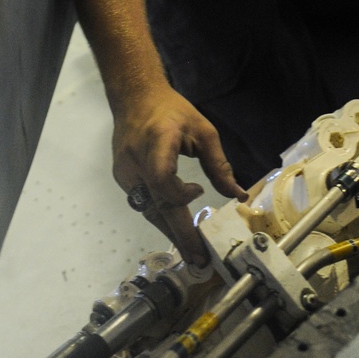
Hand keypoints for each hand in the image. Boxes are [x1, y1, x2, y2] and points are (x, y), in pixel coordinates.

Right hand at [112, 81, 245, 266]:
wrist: (134, 98)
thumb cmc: (172, 111)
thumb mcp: (203, 130)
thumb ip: (218, 164)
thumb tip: (237, 195)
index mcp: (156, 142)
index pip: (161, 178)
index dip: (179, 193)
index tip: (199, 192)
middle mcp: (135, 160)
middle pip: (156, 204)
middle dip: (179, 234)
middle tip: (198, 259)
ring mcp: (125, 171)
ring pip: (148, 209)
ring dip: (169, 231)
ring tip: (191, 253)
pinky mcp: (122, 177)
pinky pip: (143, 202)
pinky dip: (160, 216)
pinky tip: (175, 230)